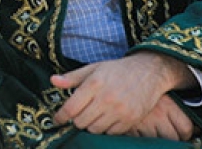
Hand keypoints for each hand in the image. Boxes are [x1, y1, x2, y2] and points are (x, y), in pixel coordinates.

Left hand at [50, 52, 195, 135]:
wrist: (148, 72)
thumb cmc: (117, 70)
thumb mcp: (93, 68)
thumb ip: (72, 77)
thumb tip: (53, 81)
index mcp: (94, 83)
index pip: (71, 108)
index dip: (60, 117)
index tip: (57, 119)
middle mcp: (107, 98)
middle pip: (81, 122)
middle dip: (76, 120)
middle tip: (77, 115)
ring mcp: (120, 110)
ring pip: (95, 129)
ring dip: (90, 125)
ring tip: (92, 116)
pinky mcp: (131, 120)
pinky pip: (111, 133)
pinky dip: (105, 129)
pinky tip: (106, 119)